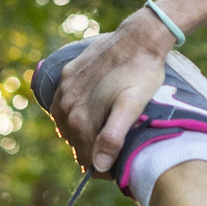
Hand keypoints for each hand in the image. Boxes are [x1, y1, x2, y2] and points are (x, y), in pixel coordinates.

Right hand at [49, 11, 174, 173]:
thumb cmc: (142, 73)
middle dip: (94, 152)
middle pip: (76, 143)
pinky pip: (64, 105)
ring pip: (68, 125)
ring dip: (83, 133)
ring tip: (106, 134)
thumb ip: (113, 137)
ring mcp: (64, 90)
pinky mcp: (67, 75)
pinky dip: (75, 114)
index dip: (103, 168)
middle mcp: (66, 106)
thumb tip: (98, 165)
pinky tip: (91, 113)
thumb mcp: (132, 107)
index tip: (118, 168)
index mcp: (80, 119)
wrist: (138, 37)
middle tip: (116, 152)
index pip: (86, 159)